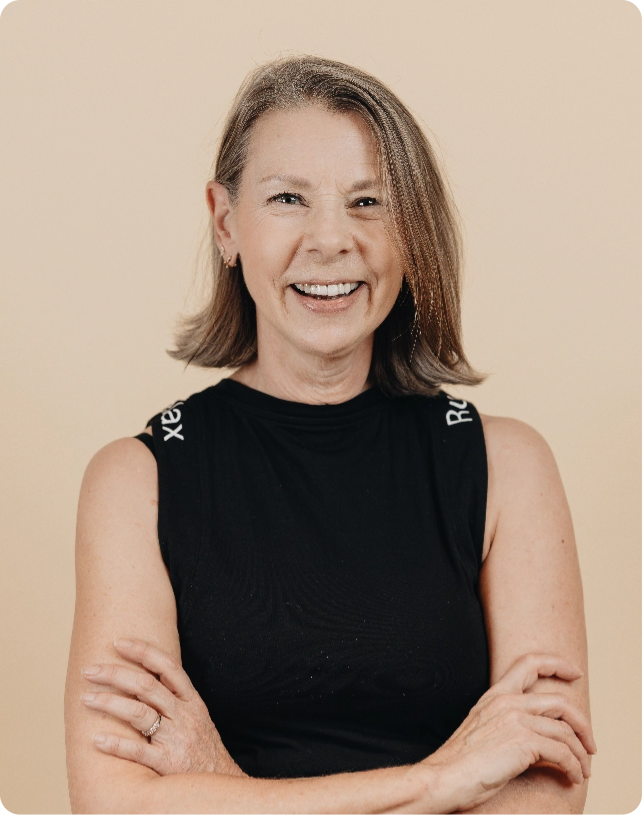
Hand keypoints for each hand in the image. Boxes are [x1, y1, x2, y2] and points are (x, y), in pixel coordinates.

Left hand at [80, 638, 246, 777]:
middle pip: (147, 685)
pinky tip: (96, 740)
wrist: (221, 783)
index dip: (143, 651)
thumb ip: (175, 699)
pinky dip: (116, 744)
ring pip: (139, 713)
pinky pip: (138, 751)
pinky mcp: (168, 763)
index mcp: (191, 701)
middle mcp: (184, 715)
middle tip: (90, 670)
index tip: (118, 643)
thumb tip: (143, 678)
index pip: (167, 666)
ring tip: (86, 699)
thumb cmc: (202, 749)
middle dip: (115, 674)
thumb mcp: (196, 717)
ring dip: (110, 703)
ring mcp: (176, 738)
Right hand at [419, 654, 596, 812]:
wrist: (445, 777)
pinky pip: (563, 752)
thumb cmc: (461, 761)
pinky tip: (573, 777)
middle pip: (560, 702)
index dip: (556, 664)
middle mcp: (507, 702)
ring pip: (566, 731)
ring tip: (583, 770)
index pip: (529, 663)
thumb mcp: (484, 730)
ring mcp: (515, 720)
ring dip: (581, 754)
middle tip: (590, 744)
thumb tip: (538, 738)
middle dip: (582, 724)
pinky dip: (574, 767)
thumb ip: (508, 723)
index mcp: (495, 695)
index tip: (574, 672)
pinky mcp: (523, 742)